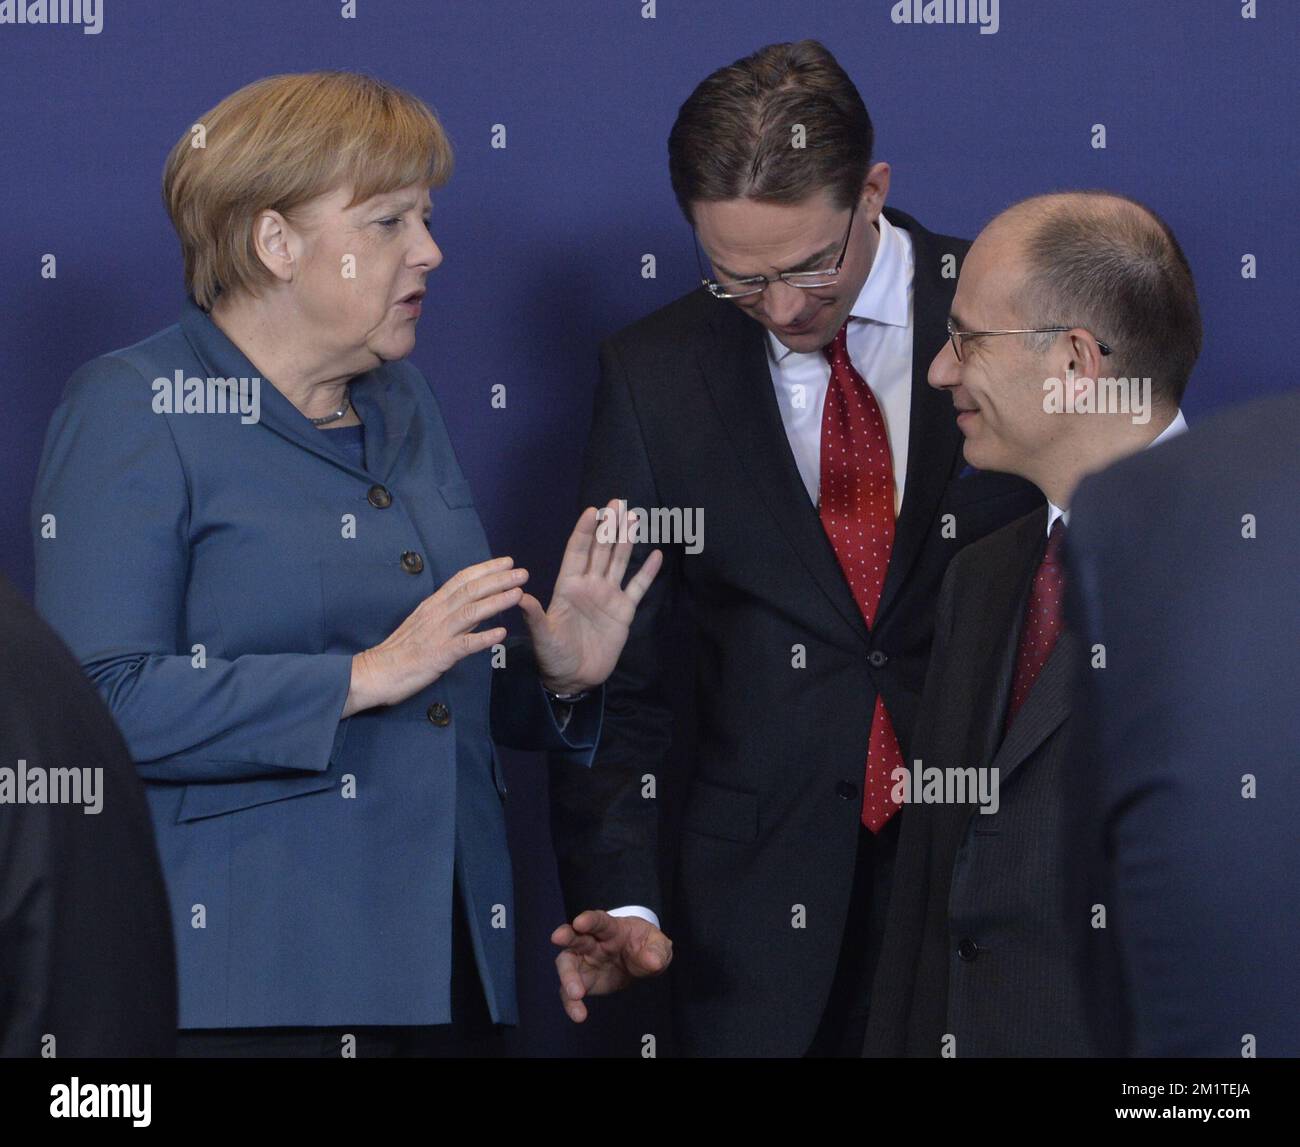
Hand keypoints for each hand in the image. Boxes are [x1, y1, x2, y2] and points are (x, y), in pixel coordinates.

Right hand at [343, 555, 526, 716]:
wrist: (377, 672)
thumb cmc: (401, 649)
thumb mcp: (425, 623)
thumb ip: (450, 613)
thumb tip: (477, 605)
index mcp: (433, 605)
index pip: (462, 579)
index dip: (486, 569)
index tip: (507, 562)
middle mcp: (437, 614)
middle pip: (471, 591)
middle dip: (499, 580)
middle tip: (522, 572)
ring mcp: (438, 634)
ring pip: (471, 612)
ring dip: (496, 602)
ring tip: (519, 594)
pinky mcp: (438, 655)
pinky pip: (464, 645)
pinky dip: (483, 638)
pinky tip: (501, 634)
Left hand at [519, 500, 662, 694]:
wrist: (574, 677)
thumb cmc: (553, 655)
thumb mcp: (542, 636)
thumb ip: (535, 616)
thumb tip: (521, 597)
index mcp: (568, 586)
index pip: (577, 552)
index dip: (584, 532)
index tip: (592, 511)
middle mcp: (589, 585)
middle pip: (600, 550)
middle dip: (608, 526)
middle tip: (617, 502)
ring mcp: (608, 596)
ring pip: (619, 562)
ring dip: (626, 541)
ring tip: (634, 518)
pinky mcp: (624, 611)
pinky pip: (638, 587)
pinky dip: (647, 571)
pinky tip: (656, 554)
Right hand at [551, 909, 672, 1022]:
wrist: (640, 961)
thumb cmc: (645, 946)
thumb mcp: (658, 945)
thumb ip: (657, 951)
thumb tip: (653, 962)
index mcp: (612, 928)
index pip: (599, 921)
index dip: (589, 920)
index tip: (579, 922)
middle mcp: (593, 942)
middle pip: (575, 936)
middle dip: (566, 936)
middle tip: (557, 937)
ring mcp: (585, 960)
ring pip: (567, 964)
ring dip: (567, 977)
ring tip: (575, 994)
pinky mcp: (583, 981)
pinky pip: (570, 992)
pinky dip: (571, 1003)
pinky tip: (578, 1014)